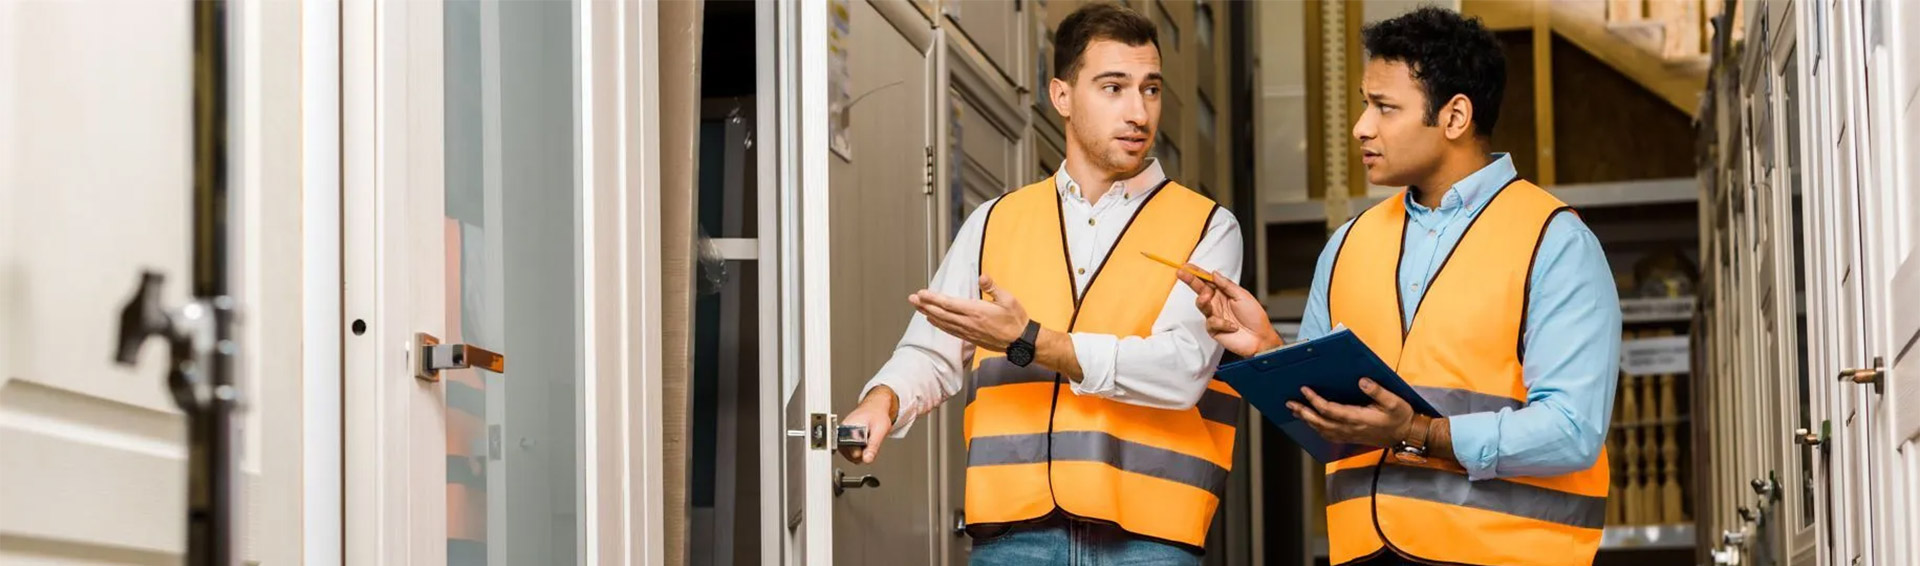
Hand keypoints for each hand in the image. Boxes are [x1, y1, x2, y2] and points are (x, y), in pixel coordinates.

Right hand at [837, 386, 897, 463]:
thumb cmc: (876, 415)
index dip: (863, 451)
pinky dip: (861, 452)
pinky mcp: (843, 443)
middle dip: (864, 452)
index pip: (852, 450)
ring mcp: (841, 439)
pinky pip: (852, 455)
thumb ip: (873, 446)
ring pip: (852, 457)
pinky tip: (863, 442)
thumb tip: (867, 459)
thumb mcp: (880, 429)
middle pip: (852, 456)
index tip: (868, 444)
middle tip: (870, 439)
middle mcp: (841, 434)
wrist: (874, 409)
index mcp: (847, 428)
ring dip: (862, 453)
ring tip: (867, 439)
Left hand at [909, 275, 1028, 351]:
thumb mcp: (1008, 299)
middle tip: (912, 299)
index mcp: (977, 311)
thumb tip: (982, 276)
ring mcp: (968, 332)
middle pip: (942, 313)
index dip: (933, 298)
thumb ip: (993, 287)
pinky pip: (950, 331)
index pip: (949, 304)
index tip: (921, 293)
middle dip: (925, 306)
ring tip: (918, 308)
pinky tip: (932, 321)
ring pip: (943, 323)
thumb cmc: (1016, 319)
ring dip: (929, 314)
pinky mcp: (970, 338)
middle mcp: (969, 322)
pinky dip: (939, 325)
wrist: (1021, 342)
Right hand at [1176, 264, 1282, 356]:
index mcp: (1224, 293)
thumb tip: (1214, 274)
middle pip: (1200, 290)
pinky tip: (1233, 326)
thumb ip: (1227, 285)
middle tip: (1181, 273)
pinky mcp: (1214, 329)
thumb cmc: (1254, 317)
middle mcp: (1217, 303)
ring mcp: (1214, 316)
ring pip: (1201, 305)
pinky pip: (1211, 322)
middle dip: (1190, 281)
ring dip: (1203, 301)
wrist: (1260, 338)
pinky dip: (1223, 323)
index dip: (1197, 273)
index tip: (1187, 266)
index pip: (1208, 280)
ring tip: (1206, 298)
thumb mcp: (1243, 296)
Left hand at [1285, 378, 1417, 448]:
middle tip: (1290, 403)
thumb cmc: (1401, 417)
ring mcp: (1349, 435)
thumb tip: (1362, 381)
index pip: (1330, 410)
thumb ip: (1378, 392)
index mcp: (1359, 418)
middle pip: (1320, 422)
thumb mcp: (1395, 401)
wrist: (1406, 435)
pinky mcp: (1350, 437)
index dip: (1315, 400)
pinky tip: (1310, 421)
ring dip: (1307, 420)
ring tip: (1295, 410)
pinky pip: (1328, 435)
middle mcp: (1351, 428)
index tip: (1305, 390)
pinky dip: (1316, 428)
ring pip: (1322, 430)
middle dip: (1303, 412)